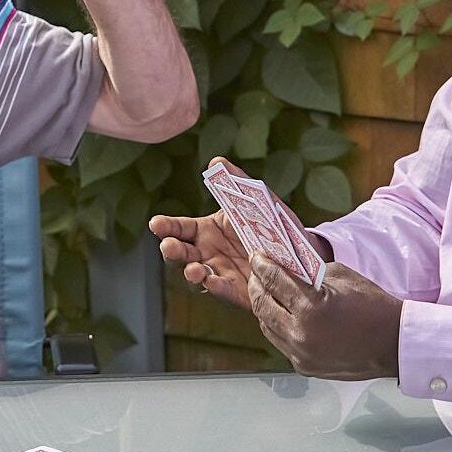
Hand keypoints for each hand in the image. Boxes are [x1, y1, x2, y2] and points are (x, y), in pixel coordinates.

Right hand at [150, 158, 266, 308]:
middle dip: (171, 251)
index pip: (179, 228)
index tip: (156, 223)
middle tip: (169, 247)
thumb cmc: (268, 224)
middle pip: (180, 254)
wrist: (295, 253)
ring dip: (190, 274)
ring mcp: (219, 272)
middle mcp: (206, 252)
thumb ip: (235, 182)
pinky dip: (215, 287)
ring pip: (195, 275)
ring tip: (194, 271)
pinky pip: (221, 290)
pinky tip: (212, 281)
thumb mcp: (254, 201)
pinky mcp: (236, 290)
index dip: (166, 226)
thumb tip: (216, 161)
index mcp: (206, 230)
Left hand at [248, 255, 402, 380]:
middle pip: (262, 306)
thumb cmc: (373, 307)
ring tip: (264, 291)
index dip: (261, 266)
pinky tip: (280, 313)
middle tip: (255, 271)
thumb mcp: (341, 277)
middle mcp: (301, 335)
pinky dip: (277, 326)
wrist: (394, 344)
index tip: (256, 256)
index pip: (274, 281)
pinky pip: (281, 343)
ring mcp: (301, 355)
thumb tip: (286, 267)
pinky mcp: (304, 367)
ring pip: (267, 327)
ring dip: (263, 307)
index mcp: (311, 309)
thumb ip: (310, 273)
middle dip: (256, 285)